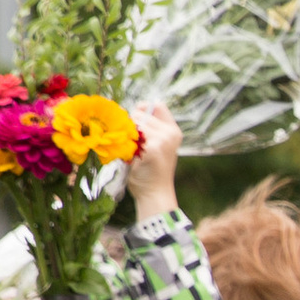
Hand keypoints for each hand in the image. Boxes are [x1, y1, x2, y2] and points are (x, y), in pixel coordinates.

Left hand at [125, 98, 182, 218]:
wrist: (154, 194)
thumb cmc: (150, 171)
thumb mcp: (155, 146)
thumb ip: (148, 130)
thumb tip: (127, 112)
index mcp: (173, 131)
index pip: (157, 105)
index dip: (143, 108)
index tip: (135, 120)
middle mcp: (171, 133)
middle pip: (140, 113)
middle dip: (130, 125)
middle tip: (132, 145)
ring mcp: (163, 140)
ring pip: (133, 123)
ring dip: (127, 135)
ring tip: (133, 153)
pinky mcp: (153, 148)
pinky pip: (130, 136)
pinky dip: (126, 145)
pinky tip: (132, 158)